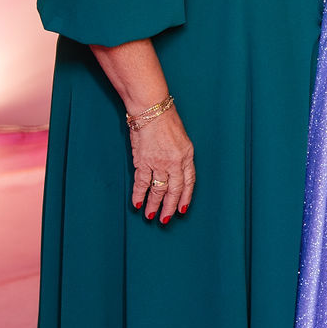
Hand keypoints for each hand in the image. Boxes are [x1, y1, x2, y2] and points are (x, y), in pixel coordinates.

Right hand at [130, 108, 195, 222]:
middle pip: (174, 190)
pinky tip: (137, 203)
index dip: (185, 197)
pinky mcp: (143, 161)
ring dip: (153, 204)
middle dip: (169, 206)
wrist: (151, 108)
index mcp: (187, 156)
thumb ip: (180, 156)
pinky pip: (141, 182)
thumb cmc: (166, 119)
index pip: (189, 182)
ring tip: (150, 215)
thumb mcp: (182, 138)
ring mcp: (159, 162)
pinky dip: (139, 193)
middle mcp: (175, 162)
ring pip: (157, 189)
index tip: (181, 209)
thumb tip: (175, 171)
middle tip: (165, 219)